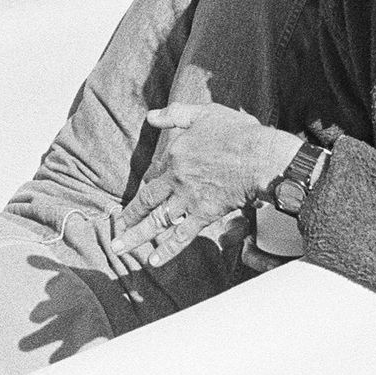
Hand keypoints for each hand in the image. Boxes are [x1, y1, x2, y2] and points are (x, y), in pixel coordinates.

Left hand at [109, 103, 300, 268]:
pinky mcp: (204, 215)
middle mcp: (176, 180)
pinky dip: (167, 249)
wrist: (260, 157)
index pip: (156, 172)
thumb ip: (176, 114)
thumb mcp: (204, 113)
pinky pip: (181, 236)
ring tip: (118, 247)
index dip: (149, 182)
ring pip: (156, 221)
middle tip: (116, 227)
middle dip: (129, 215)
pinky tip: (153, 261)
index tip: (145, 192)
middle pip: (146, 200)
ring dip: (136, 236)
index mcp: (175, 155)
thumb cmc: (237, 133)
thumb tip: (151, 116)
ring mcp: (188, 199)